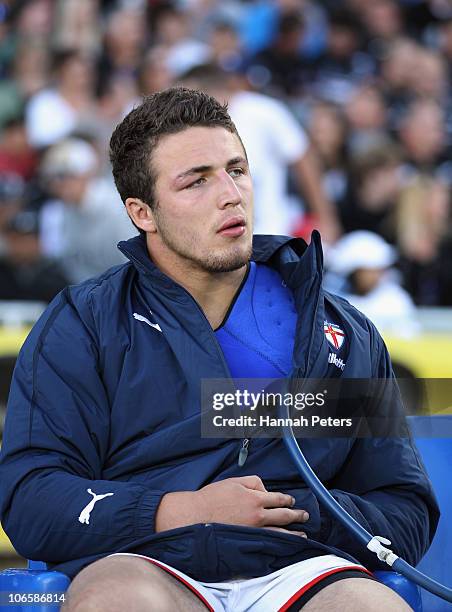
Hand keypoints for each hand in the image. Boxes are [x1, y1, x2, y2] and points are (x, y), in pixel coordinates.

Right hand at [155, 475, 308, 536]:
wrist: (196, 516)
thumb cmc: (212, 497)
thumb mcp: (234, 481)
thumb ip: (253, 482)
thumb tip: (264, 489)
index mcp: (255, 498)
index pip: (278, 499)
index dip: (287, 499)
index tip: (292, 500)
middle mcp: (257, 516)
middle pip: (283, 516)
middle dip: (297, 516)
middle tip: (305, 516)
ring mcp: (253, 532)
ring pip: (279, 533)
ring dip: (293, 534)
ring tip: (302, 536)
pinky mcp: (246, 543)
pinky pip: (268, 544)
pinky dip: (278, 545)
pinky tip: (283, 546)